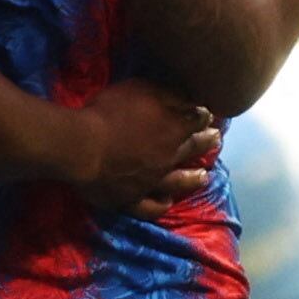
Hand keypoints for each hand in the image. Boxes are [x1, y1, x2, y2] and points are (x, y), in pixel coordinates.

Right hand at [70, 76, 218, 220]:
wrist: (82, 148)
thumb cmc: (109, 114)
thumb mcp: (142, 90)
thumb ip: (170, 94)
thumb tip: (195, 100)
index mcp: (171, 130)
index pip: (196, 121)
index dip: (204, 116)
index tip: (210, 115)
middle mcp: (167, 158)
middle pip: (191, 150)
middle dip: (206, 143)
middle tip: (216, 140)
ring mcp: (150, 182)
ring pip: (178, 182)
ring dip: (192, 179)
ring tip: (204, 177)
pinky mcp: (130, 200)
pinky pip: (150, 207)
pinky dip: (161, 205)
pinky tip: (167, 202)